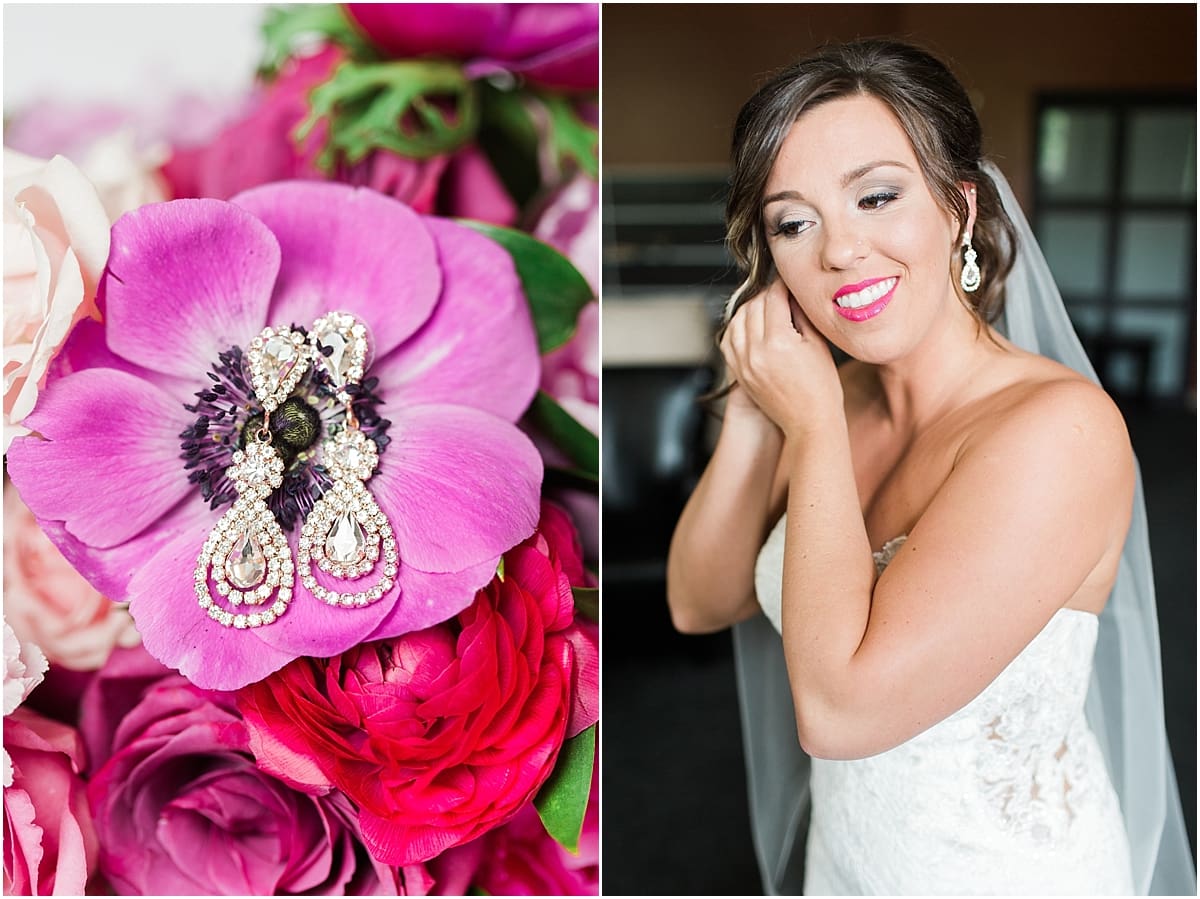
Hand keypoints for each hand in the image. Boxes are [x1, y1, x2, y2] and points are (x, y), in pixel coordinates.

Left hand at [719, 278, 842, 437]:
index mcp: (778, 342)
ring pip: (737, 320)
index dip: (782, 285)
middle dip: (766, 294)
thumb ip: (801, 315)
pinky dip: (736, 327)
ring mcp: (744, 363)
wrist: (810, 422)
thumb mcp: (818, 345)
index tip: (788, 281)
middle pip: (753, 306)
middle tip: (779, 291)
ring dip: (749, 308)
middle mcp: (756, 352)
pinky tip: (749, 324)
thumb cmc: (822, 388)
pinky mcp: (739, 373)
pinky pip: (728, 340)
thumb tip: (792, 293)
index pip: (773, 298)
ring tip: (765, 306)